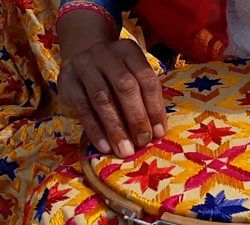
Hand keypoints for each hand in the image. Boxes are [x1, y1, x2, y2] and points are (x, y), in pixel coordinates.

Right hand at [58, 39, 166, 157]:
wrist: (80, 57)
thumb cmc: (115, 73)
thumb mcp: (132, 75)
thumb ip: (143, 97)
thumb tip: (155, 132)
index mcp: (129, 50)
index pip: (146, 79)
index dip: (154, 108)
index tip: (158, 133)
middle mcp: (106, 54)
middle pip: (125, 87)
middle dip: (136, 118)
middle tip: (142, 142)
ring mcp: (85, 65)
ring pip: (102, 98)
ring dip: (115, 128)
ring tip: (124, 150)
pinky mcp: (67, 81)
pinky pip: (83, 108)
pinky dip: (95, 130)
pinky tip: (104, 146)